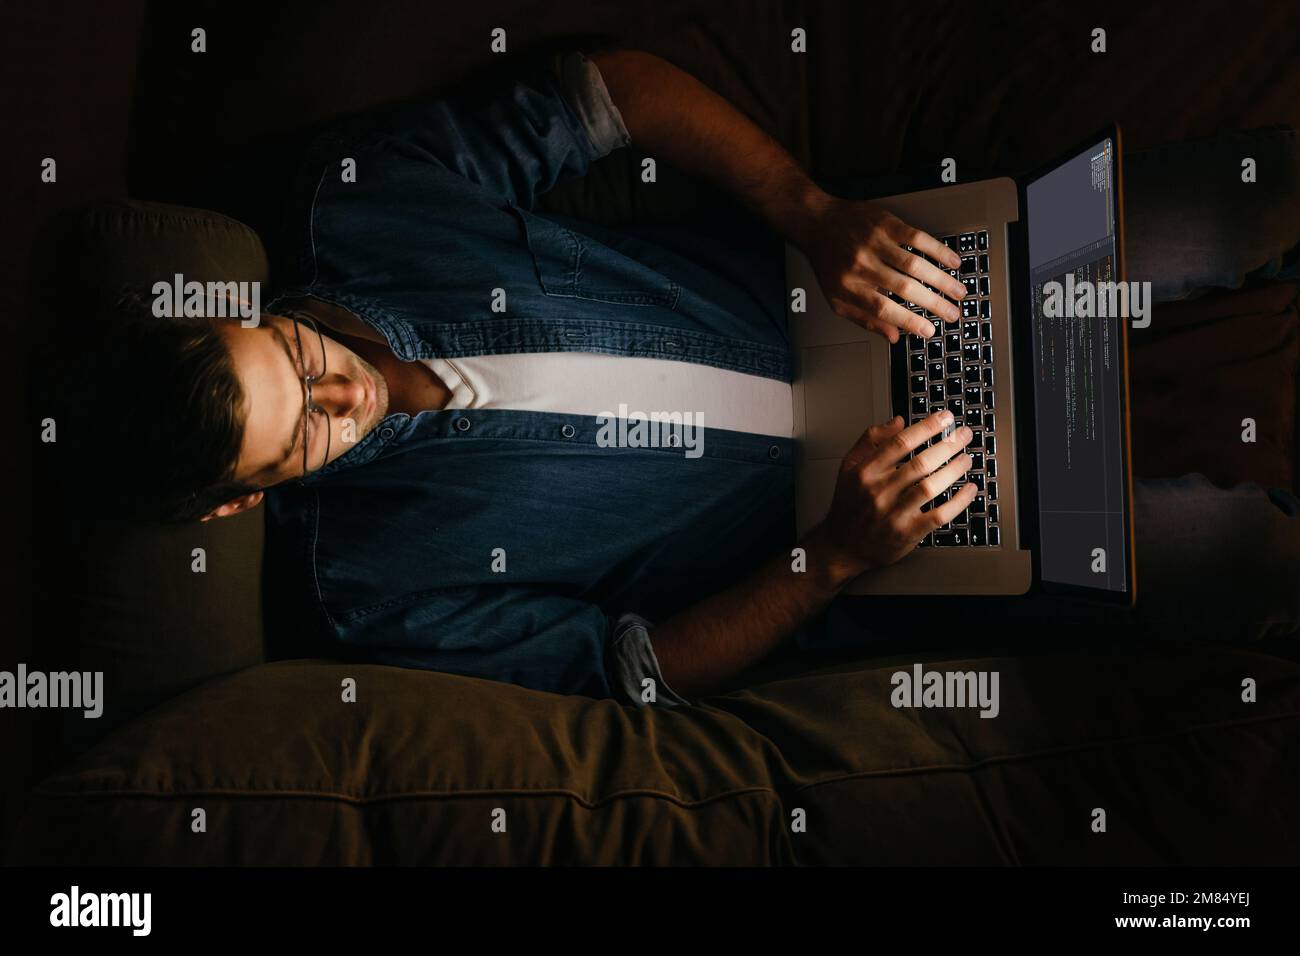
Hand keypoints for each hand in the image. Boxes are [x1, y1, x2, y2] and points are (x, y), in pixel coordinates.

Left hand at [797, 191, 967, 342]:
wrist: (818, 222)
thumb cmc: (829, 262)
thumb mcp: (836, 297)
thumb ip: (864, 319)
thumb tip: (893, 337)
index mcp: (850, 287)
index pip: (885, 310)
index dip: (910, 322)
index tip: (930, 331)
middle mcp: (862, 266)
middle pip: (905, 289)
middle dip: (934, 304)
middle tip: (952, 314)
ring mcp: (875, 243)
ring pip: (915, 265)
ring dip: (942, 280)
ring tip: (958, 292)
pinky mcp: (886, 224)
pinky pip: (918, 238)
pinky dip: (938, 251)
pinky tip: (952, 261)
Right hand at [813, 411, 977, 577]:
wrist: (843, 546)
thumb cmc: (849, 505)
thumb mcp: (849, 467)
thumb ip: (871, 441)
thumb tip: (897, 421)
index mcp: (865, 472)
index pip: (901, 443)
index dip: (927, 427)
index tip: (944, 418)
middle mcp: (879, 491)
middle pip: (920, 463)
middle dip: (948, 445)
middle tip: (963, 435)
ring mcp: (893, 513)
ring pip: (930, 487)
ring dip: (954, 470)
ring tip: (966, 459)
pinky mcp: (907, 533)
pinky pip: (939, 515)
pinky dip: (958, 502)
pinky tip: (969, 490)